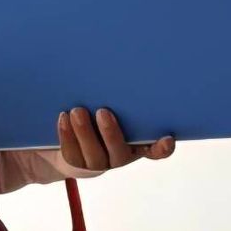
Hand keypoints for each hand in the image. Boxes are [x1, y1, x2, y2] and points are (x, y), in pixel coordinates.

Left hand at [57, 107, 175, 171]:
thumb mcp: (111, 107)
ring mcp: (97, 163)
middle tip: (103, 111)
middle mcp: (119, 156)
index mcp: (135, 143)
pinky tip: (63, 118)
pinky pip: (72, 154)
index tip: (167, 138)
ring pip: (93, 154)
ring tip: (77, 111)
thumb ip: (118, 98)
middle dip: (111, 133)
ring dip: (85, 132)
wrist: (67, 139)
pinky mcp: (76, 166)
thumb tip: (119, 64)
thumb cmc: (97, 114)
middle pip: (119, 152)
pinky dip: (67, 135)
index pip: (153, 150)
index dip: (161, 147)